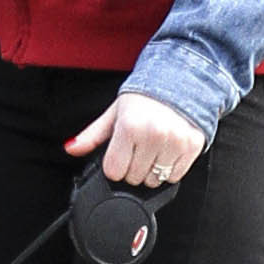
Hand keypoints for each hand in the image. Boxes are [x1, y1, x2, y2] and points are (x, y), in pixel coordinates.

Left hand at [65, 91, 204, 188]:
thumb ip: (91, 135)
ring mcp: (175, 142)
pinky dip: (168, 171)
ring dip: (150, 171)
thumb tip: (71, 148)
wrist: (179, 83)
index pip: (114, 171)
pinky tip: (165, 152)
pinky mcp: (192, 147)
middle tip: (137, 149)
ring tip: (151, 150)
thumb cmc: (143, 99)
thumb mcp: (114, 114)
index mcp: (130, 126)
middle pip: (133, 178)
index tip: (120, 154)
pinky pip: (175, 177)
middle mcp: (154, 135)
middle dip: (132, 168)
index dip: (114, 165)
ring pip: (154, 180)